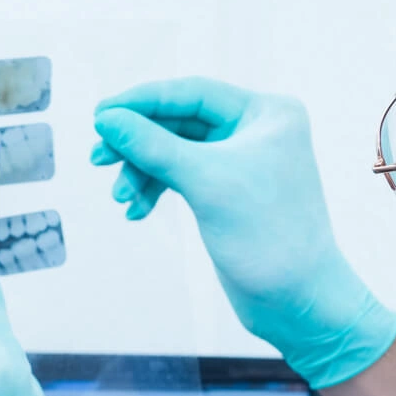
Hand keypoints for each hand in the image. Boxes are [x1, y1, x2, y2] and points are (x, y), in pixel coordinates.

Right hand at [91, 77, 395, 387]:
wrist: (298, 301)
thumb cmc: (267, 236)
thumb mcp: (204, 182)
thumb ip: (151, 145)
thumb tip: (106, 119)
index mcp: (266, 113)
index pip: (192, 93)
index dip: (142, 102)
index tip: (99, 116)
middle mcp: (257, 130)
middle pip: (179, 122)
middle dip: (137, 143)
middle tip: (97, 159)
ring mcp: (242, 162)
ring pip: (175, 152)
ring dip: (142, 172)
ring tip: (120, 199)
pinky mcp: (228, 193)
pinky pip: (181, 178)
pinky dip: (156, 191)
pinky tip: (136, 212)